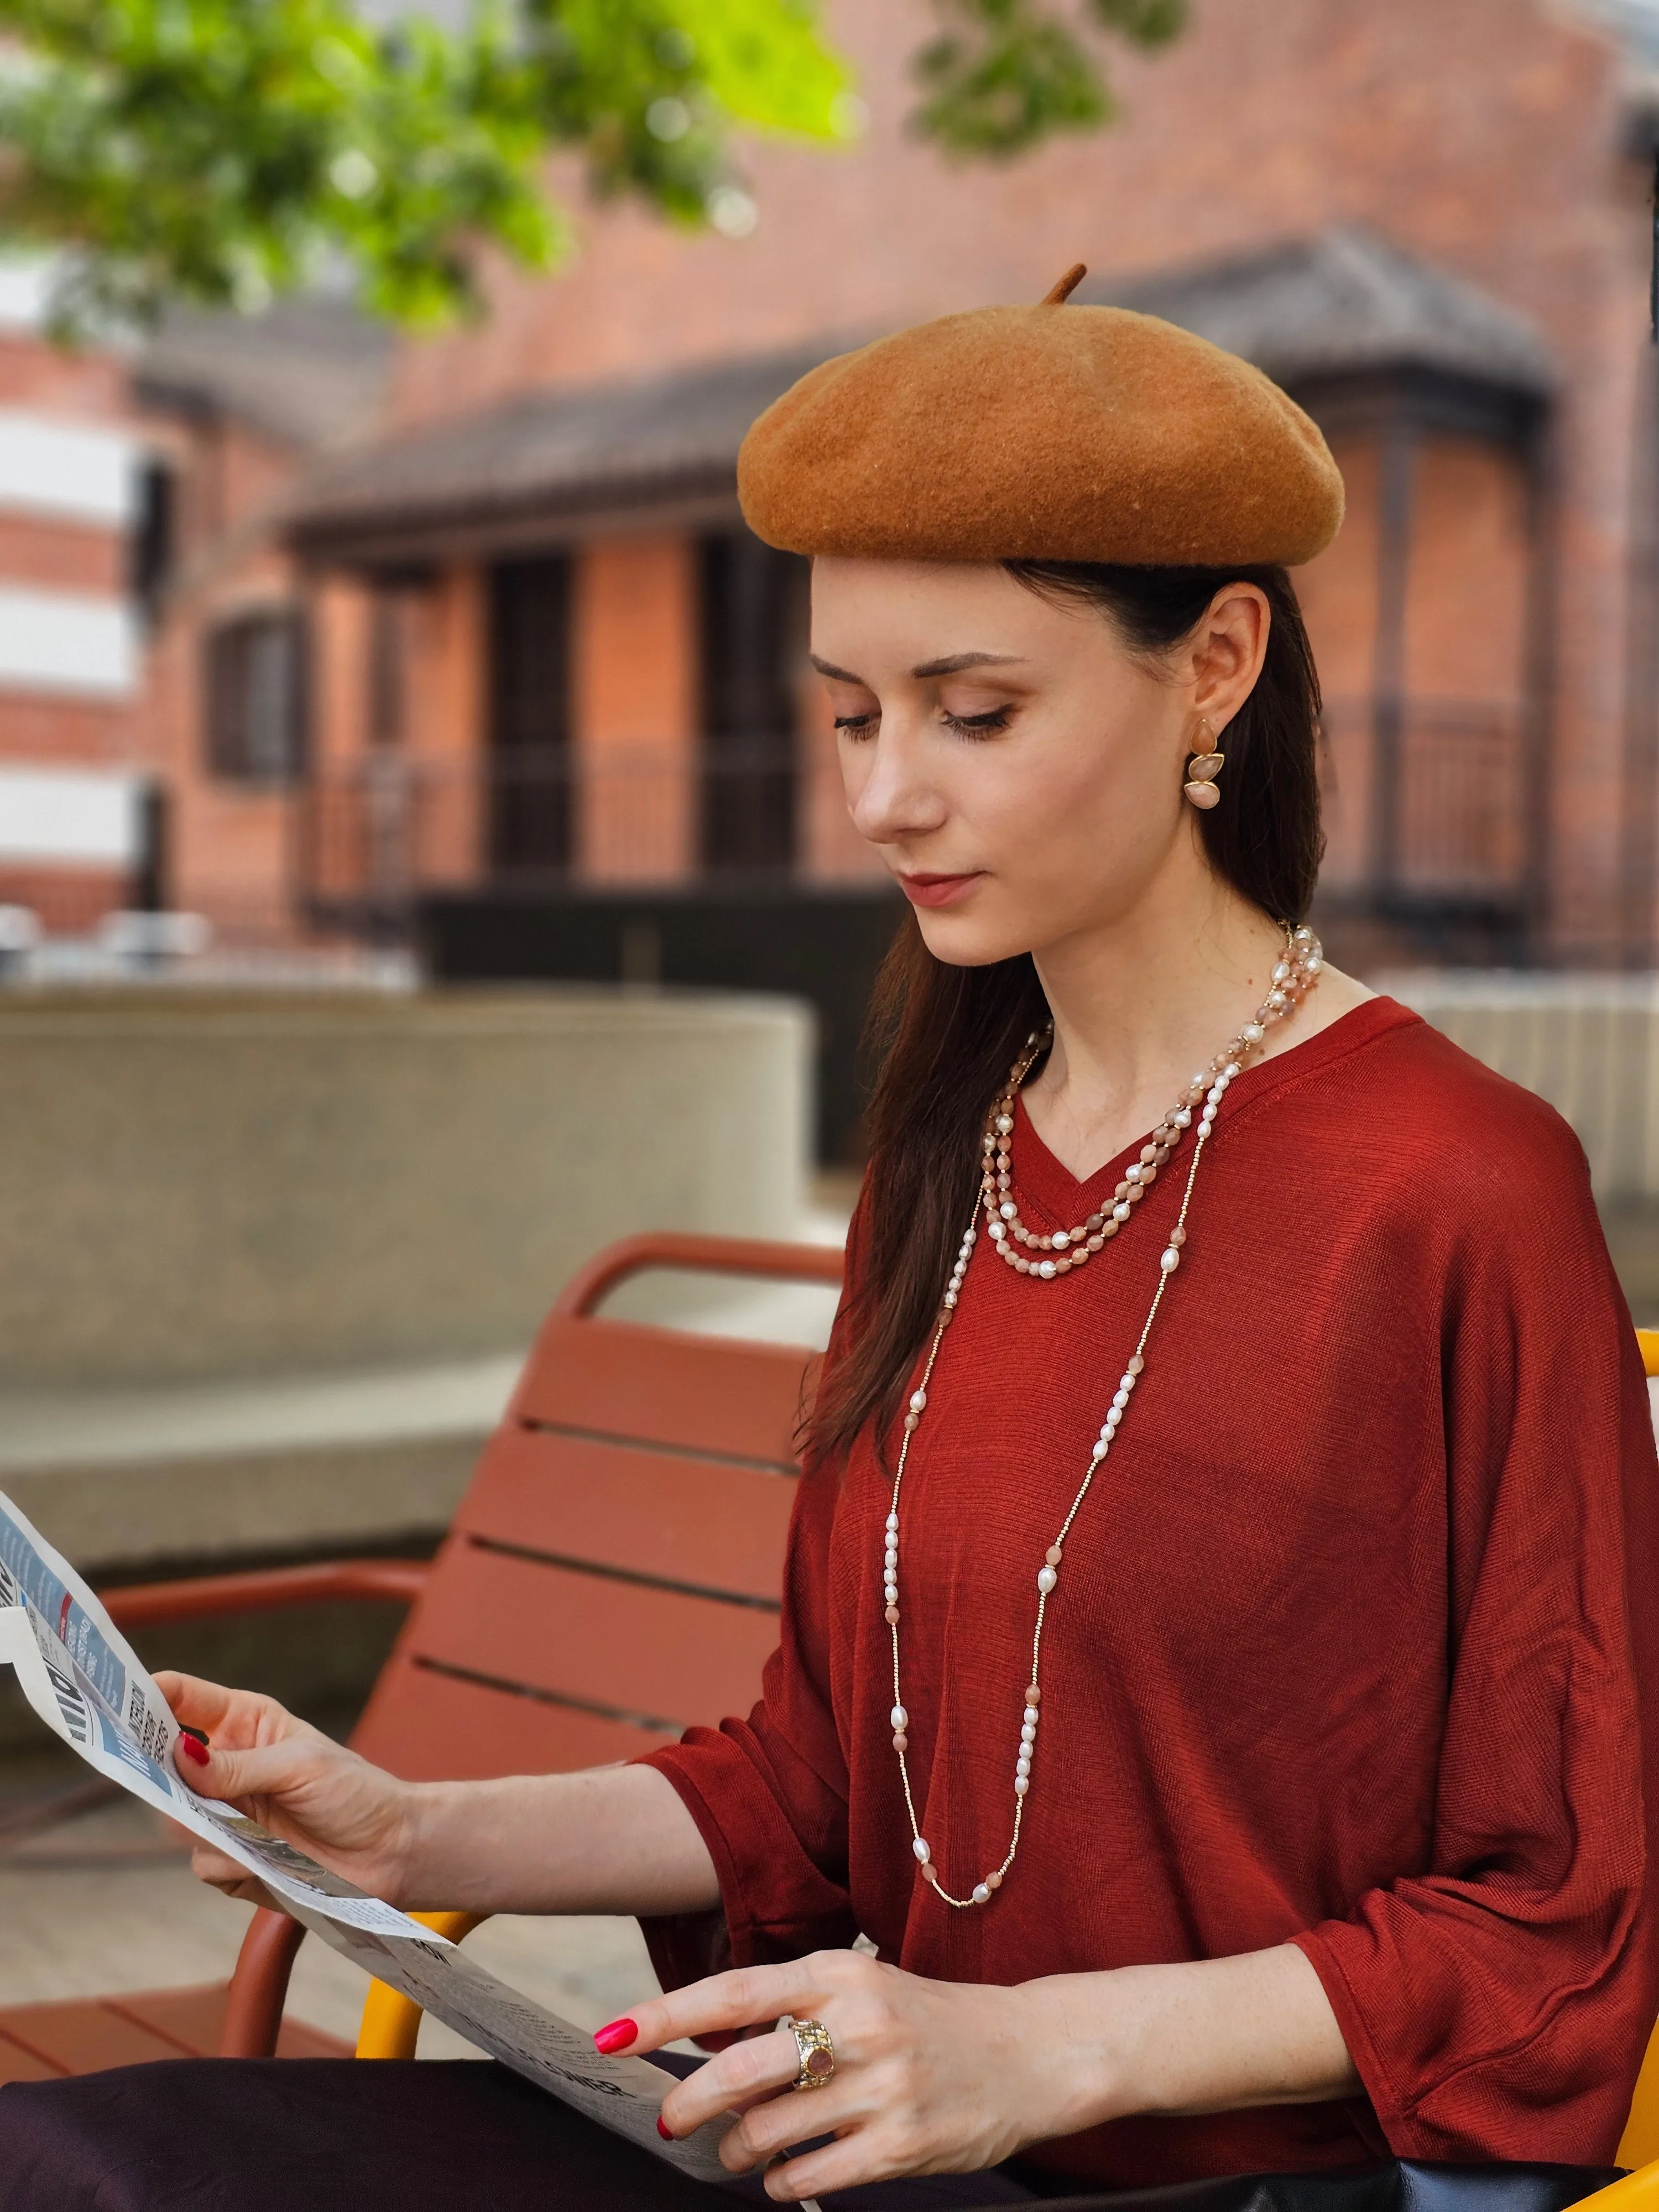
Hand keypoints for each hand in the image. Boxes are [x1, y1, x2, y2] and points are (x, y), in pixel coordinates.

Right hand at [157, 1671, 418, 1907]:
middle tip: (167, 1781)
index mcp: (244, 1723)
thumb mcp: (300, 1766)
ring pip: (178, 1819)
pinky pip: (204, 1861)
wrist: (389, 1853)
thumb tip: (180, 1756)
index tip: (123, 1700)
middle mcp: (226, 1767)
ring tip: (251, 1831)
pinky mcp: (232, 1859)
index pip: (183, 1701)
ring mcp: (226, 1815)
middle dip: (160, 1773)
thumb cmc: (354, 1792)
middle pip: (164, 1764)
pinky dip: (230, 1862)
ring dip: (207, 1826)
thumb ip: (238, 1766)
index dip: (150, 1698)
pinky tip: (266, 1859)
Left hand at [612, 1950, 1097, 2202]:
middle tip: (672, 2121)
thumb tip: (703, 2042)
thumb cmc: (930, 2019)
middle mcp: (858, 2024)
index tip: (611, 2036)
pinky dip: (779, 2182)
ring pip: (766, 2131)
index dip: (664, 2016)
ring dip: (735, 2150)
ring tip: (738, 2149)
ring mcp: (882, 2087)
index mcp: (840, 1975)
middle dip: (688, 2103)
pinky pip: (808, 2176)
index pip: (731, 1994)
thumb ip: (791, 2007)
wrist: (1031, 2053)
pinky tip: (783, 2173)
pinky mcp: (902, 2146)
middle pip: (738, 2070)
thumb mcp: (863, 1988)